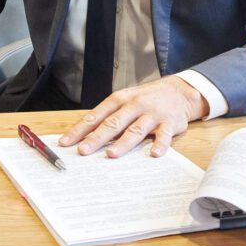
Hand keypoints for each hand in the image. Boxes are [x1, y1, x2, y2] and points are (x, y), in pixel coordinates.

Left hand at [58, 76, 209, 157]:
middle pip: (112, 123)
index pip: (95, 116)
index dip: (80, 130)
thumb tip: (86, 135)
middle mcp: (134, 105)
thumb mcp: (125, 101)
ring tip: (111, 154)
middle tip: (83, 151)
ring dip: (123, 143)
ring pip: (135, 129)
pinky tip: (154, 154)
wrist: (178, 90)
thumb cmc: (145, 98)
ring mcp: (152, 114)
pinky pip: (164, 135)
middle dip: (96, 138)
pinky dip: (160, 145)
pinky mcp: (170, 122)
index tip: (66, 142)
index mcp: (119, 100)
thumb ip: (109, 116)